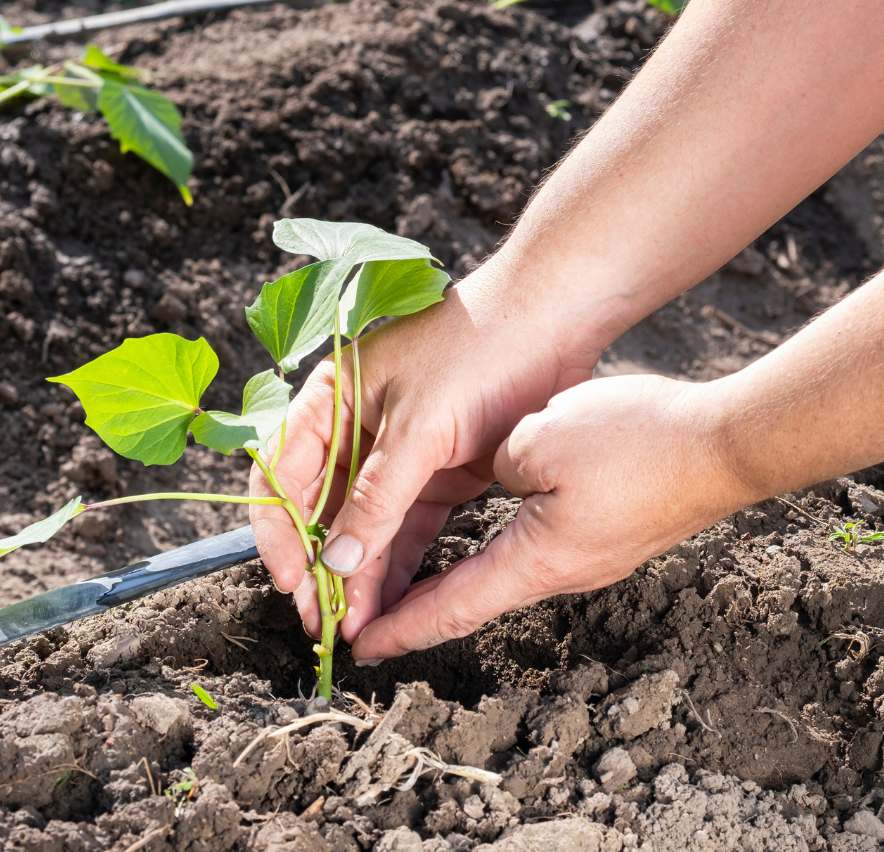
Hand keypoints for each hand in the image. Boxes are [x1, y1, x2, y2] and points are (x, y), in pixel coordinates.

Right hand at [248, 262, 600, 642]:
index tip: (292, 582)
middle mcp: (356, 426)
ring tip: (354, 626)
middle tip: (322, 621)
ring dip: (357, 572)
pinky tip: (390, 602)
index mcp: (331, 398)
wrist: (553, 319)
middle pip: (319, 506)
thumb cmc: (476, 351)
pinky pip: (407, 525)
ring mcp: (400, 450)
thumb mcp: (419, 425)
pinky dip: (397, 562)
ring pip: (365, 523)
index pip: (280, 472)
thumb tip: (336, 564)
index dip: (278, 531)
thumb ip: (376, 497)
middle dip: (319, 564)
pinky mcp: (440, 469)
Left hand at [349, 373, 755, 662]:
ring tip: (405, 580)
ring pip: (498, 577)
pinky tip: (477, 543)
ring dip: (447, 582)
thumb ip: (495, 463)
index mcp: (537, 558)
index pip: (452, 606)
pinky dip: (485, 557)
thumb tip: (498, 476)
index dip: (402, 627)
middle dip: (414, 611)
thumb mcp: (537, 440)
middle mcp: (560, 572)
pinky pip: (530, 553)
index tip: (360, 646)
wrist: (725, 445)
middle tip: (366, 617)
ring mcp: (588, 557)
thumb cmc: (635, 441)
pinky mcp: (604, 536)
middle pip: (470, 600)